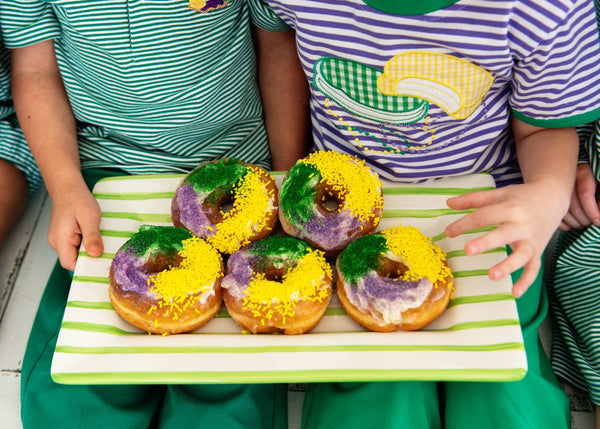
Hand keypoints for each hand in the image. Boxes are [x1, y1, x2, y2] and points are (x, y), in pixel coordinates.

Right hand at [47, 183, 102, 270]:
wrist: (68, 187)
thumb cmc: (78, 199)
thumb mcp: (90, 217)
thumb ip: (92, 237)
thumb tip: (95, 254)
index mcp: (60, 239)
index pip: (70, 264)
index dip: (85, 266)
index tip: (100, 262)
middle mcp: (56, 242)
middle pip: (73, 260)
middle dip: (89, 257)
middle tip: (104, 249)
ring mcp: (59, 240)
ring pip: (75, 253)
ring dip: (88, 249)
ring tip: (98, 237)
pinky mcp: (64, 236)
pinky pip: (75, 246)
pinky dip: (86, 243)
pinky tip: (93, 234)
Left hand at [445, 182, 565, 297]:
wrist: (552, 198)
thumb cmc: (521, 197)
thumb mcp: (498, 194)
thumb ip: (473, 199)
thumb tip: (449, 203)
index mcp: (510, 208)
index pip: (483, 216)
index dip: (463, 224)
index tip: (448, 232)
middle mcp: (522, 224)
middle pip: (503, 234)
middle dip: (486, 242)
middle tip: (468, 250)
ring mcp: (531, 240)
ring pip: (521, 255)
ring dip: (507, 266)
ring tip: (491, 275)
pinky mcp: (538, 251)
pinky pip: (533, 268)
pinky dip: (526, 281)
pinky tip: (515, 293)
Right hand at [559, 162, 599, 230]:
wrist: (580, 175)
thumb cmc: (594, 182)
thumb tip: (599, 218)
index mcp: (582, 174)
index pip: (585, 194)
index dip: (592, 211)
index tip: (598, 221)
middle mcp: (566, 181)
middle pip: (573, 206)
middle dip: (584, 220)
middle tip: (590, 225)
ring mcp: (555, 189)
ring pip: (563, 212)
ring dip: (575, 224)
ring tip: (583, 225)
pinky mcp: (549, 198)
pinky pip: (555, 215)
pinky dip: (564, 225)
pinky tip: (572, 226)